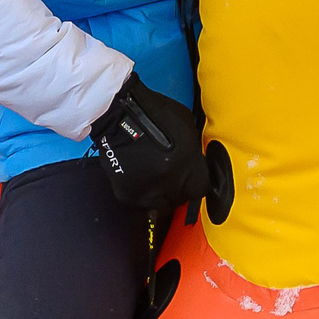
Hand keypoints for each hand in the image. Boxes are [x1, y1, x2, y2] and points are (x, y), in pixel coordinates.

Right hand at [89, 74, 208, 210]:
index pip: (199, 190)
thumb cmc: (155, 114)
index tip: (189, 178)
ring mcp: (146, 192)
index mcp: (187, 165)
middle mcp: (168, 183)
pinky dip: (141, 194)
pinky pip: (140, 203)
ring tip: (154, 179)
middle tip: (170, 177)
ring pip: (160, 206)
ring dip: (159, 196)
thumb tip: (193, 166)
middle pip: (179, 200)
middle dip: (177, 190)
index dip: (194, 183)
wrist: (118, 112)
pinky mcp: (127, 195)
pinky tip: (139, 178)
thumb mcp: (187, 127)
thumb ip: (192, 152)